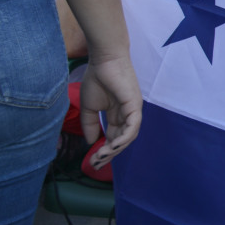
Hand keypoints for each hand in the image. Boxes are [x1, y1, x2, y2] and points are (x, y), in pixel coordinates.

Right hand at [78, 53, 142, 169]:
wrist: (103, 61)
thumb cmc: (97, 79)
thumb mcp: (89, 107)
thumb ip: (90, 124)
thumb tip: (90, 142)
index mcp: (117, 115)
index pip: (114, 138)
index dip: (104, 150)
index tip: (93, 162)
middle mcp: (127, 115)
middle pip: (122, 140)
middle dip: (109, 154)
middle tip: (96, 163)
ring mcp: (133, 111)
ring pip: (128, 137)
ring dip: (115, 149)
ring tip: (101, 156)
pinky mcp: (135, 105)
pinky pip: (133, 126)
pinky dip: (124, 138)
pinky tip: (112, 146)